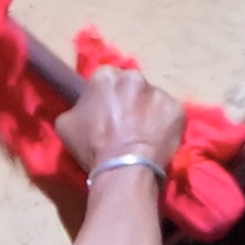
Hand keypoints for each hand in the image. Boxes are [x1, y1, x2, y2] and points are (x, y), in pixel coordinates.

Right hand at [55, 63, 187, 189]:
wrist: (124, 168)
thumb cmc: (92, 146)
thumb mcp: (66, 124)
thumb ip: (78, 108)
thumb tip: (86, 110)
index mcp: (105, 75)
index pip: (106, 80)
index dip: (106, 98)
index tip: (107, 115)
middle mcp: (134, 77)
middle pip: (132, 87)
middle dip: (129, 101)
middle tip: (125, 126)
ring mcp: (159, 92)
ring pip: (152, 100)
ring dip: (148, 113)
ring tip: (142, 136)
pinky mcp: (177, 109)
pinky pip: (169, 115)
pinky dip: (165, 125)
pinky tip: (156, 141)